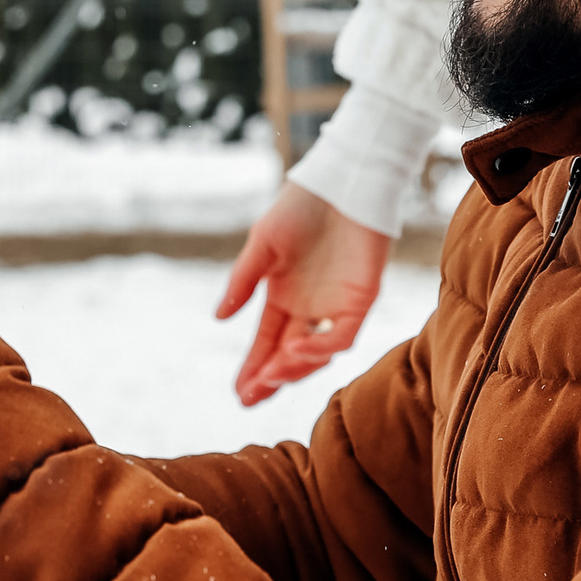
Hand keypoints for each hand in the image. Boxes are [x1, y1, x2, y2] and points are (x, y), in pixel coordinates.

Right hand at [216, 181, 390, 405]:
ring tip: (270, 376)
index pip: (267, 344)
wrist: (341, 182)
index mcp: (284, 298)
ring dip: (293, 368)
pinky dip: (320, 347)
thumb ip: (243, 282)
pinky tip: (296, 348)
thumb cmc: (301, 208)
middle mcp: (310, 309)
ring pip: (316, 354)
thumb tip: (219, 318)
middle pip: (289, 356)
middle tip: (251, 397)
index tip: (238, 393)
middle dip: (270, 380)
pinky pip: (342, 335)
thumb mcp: (261, 245)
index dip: (253, 369)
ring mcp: (336, 307)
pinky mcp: (361, 300)